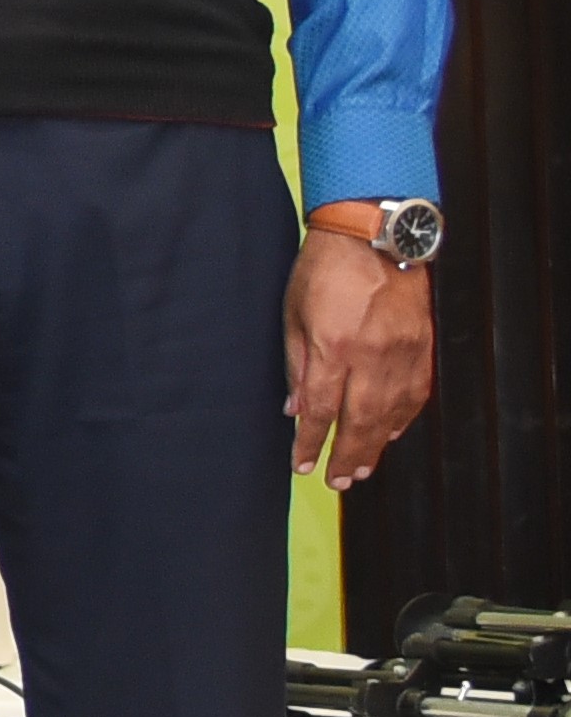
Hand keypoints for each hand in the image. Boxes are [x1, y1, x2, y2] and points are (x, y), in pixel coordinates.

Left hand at [285, 227, 437, 487]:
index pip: (321, 410)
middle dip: (348, 455)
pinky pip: (416, 391)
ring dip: (377, 445)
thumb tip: (296, 408)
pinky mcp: (423, 343)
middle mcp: (371, 354)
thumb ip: (297, 364)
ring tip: (363, 468)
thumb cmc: (324, 269)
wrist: (374, 235)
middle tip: (339, 481)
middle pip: (360, 419)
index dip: (311, 443)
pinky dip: (404, 417)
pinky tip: (392, 432)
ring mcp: (402, 350)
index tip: (303, 465)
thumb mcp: (293, 314)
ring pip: (392, 411)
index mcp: (333, 347)